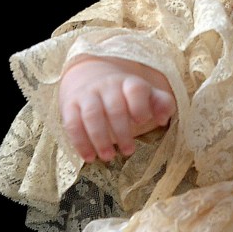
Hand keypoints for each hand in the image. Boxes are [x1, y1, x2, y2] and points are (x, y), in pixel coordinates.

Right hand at [59, 56, 176, 162]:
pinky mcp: (70, 105)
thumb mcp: (146, 94)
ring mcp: (88, 95)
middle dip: (122, 132)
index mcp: (129, 83)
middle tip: (129, 152)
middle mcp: (108, 86)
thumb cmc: (125, 94)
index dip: (140, 105)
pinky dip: (80, 142)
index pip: (136, 89)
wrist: (89, 75)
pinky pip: (72, 123)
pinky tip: (89, 157)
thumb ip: (162, 104)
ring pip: (92, 115)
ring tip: (108, 157)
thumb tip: (162, 119)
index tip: (142, 121)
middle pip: (115, 107)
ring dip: (100, 139)